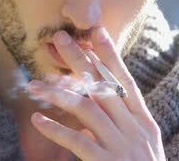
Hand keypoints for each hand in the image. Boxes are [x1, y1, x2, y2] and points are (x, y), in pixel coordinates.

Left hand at [27, 27, 164, 160]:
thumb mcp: (140, 147)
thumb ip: (121, 124)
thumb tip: (96, 103)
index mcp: (145, 124)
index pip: (126, 82)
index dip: (111, 56)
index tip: (96, 31)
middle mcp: (135, 130)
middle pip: (104, 87)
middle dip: (80, 60)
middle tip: (59, 39)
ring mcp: (122, 147)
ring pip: (87, 109)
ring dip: (58, 93)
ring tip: (34, 85)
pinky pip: (78, 143)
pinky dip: (57, 130)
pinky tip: (38, 121)